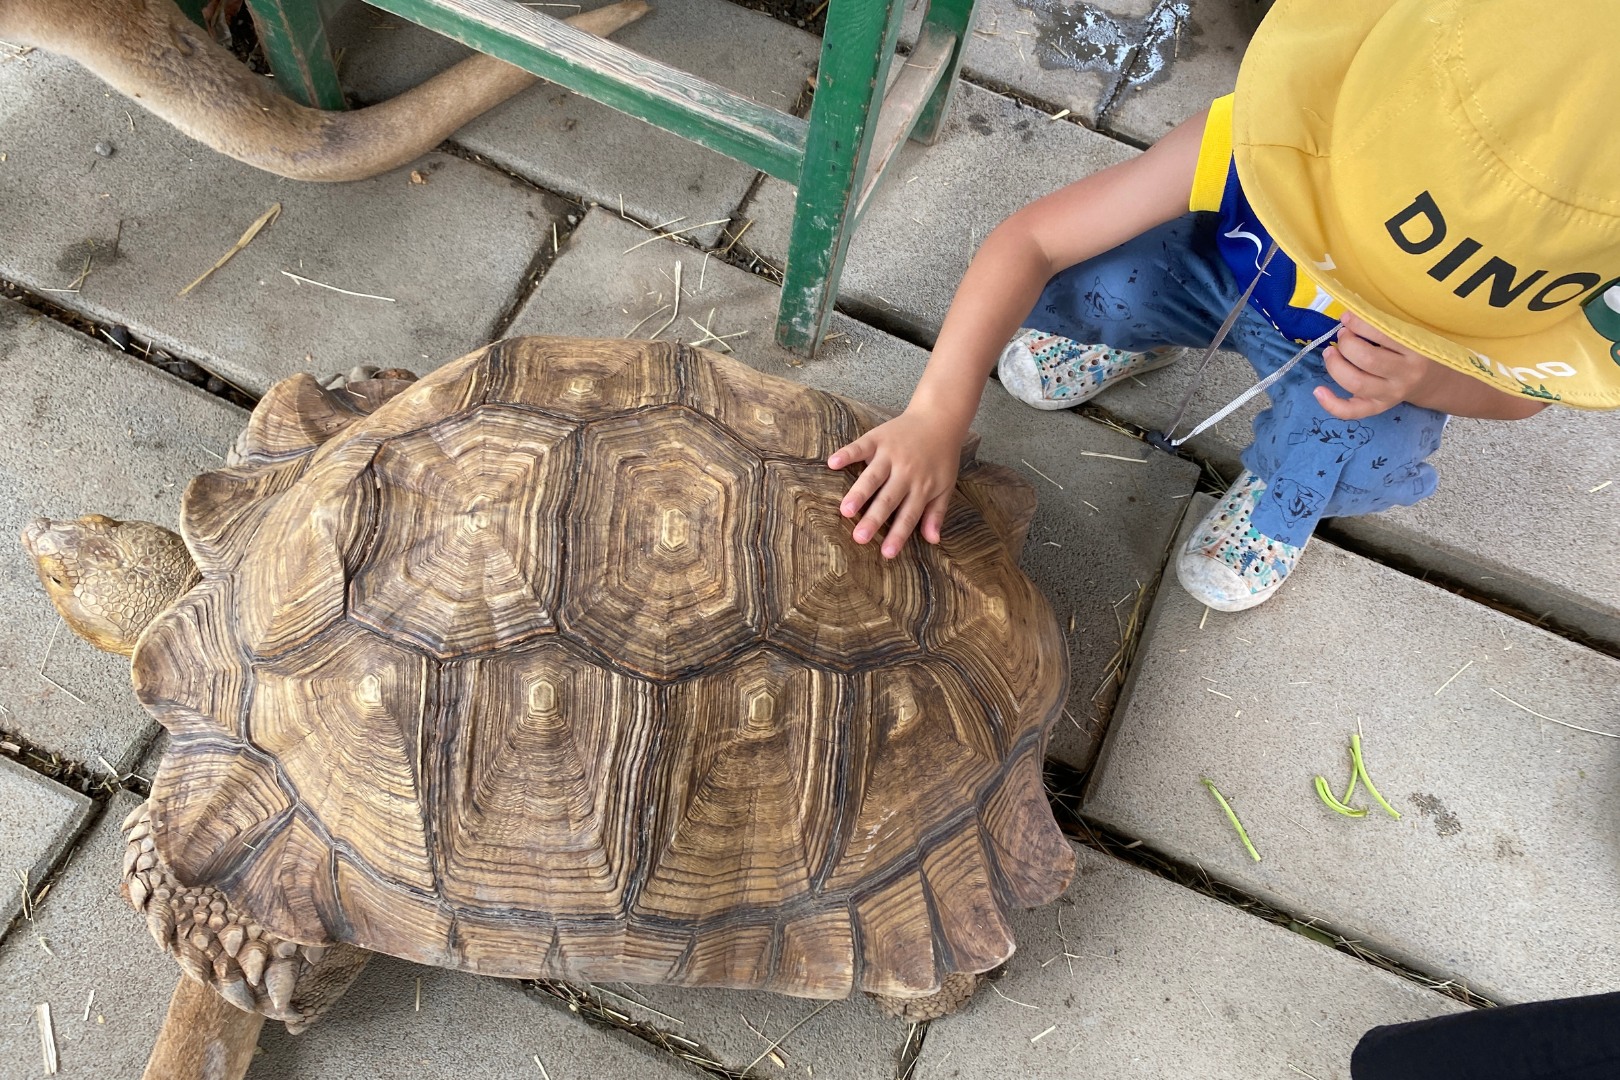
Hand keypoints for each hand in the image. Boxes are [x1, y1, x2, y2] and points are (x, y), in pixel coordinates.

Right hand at [826, 410, 963, 557]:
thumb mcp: (946, 485)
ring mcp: (891, 454)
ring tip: (845, 510)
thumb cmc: (941, 456)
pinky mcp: (878, 438)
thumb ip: (936, 513)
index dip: (898, 535)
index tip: (887, 553)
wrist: (940, 418)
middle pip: (888, 499)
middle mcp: (906, 472)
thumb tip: (933, 540)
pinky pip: (860, 447)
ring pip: (873, 476)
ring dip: (859, 493)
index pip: (909, 515)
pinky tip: (832, 463)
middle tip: (859, 538)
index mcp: (922, 487)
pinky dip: (847, 454)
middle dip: (873, 519)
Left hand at [1316, 312, 1439, 419]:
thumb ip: (1387, 325)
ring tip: (1330, 352)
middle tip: (1342, 335)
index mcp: (1416, 350)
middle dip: (1346, 344)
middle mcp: (1405, 374)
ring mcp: (1392, 394)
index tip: (1347, 317)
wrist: (1434, 381)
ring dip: (1335, 365)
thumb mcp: (1412, 333)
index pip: (1384, 335)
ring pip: (1356, 383)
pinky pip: (1352, 412)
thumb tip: (1348, 316)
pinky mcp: (1379, 408)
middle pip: (1367, 359)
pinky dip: (1331, 403)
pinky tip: (1318, 390)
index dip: (1359, 324)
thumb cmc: (1416, 349)